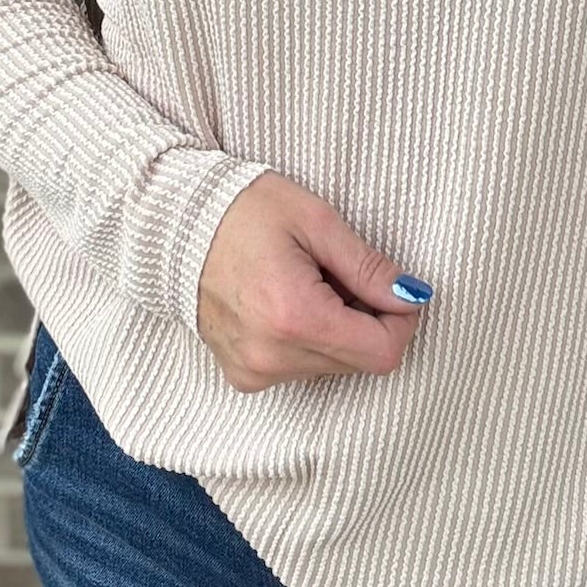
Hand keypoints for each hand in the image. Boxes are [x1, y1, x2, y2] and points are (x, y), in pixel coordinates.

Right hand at [196, 170, 431, 391]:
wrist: (174, 224)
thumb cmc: (245, 210)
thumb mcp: (317, 222)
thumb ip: (368, 266)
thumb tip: (412, 297)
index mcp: (295, 316)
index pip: (382, 352)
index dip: (400, 320)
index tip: (391, 286)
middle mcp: (273, 357)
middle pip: (359, 362)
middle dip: (368, 320)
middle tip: (341, 274)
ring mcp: (255, 372)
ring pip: (333, 367)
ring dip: (338, 329)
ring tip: (308, 283)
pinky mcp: (243, 376)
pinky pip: (301, 368)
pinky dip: (309, 340)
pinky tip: (286, 302)